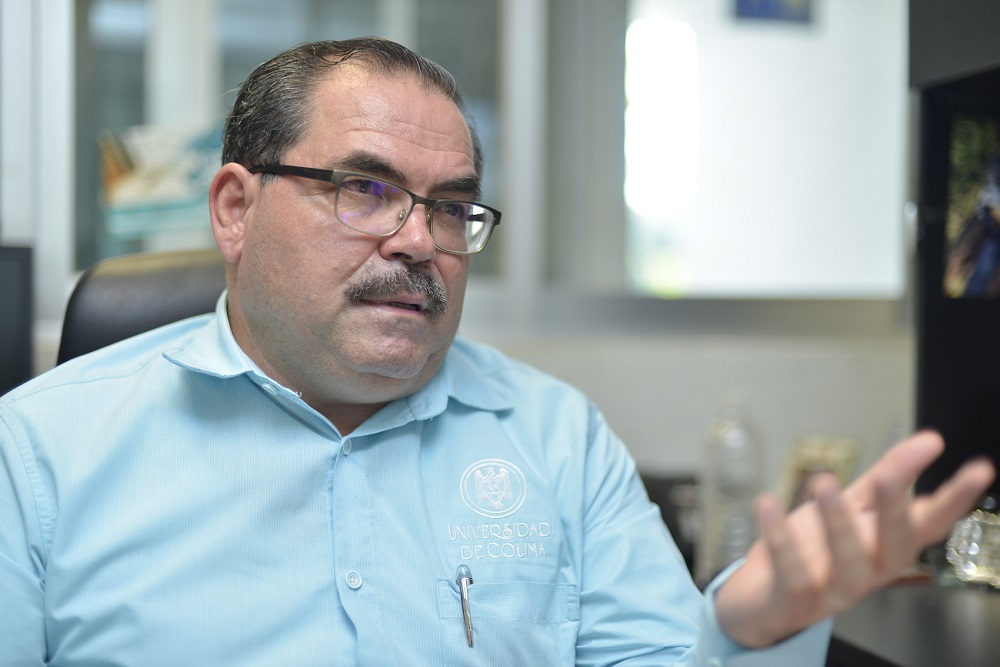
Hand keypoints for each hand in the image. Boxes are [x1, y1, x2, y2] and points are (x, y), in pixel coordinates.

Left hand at [714, 431, 994, 648]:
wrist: (760, 600)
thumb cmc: (811, 550)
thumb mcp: (850, 507)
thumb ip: (886, 477)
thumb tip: (929, 441)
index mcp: (886, 548)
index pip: (929, 525)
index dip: (954, 500)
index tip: (978, 469)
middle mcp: (869, 573)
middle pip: (894, 546)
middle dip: (893, 511)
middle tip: (888, 476)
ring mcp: (833, 591)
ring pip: (846, 562)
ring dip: (837, 522)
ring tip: (824, 481)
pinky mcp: (794, 601)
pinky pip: (792, 573)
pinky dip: (780, 538)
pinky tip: (768, 505)